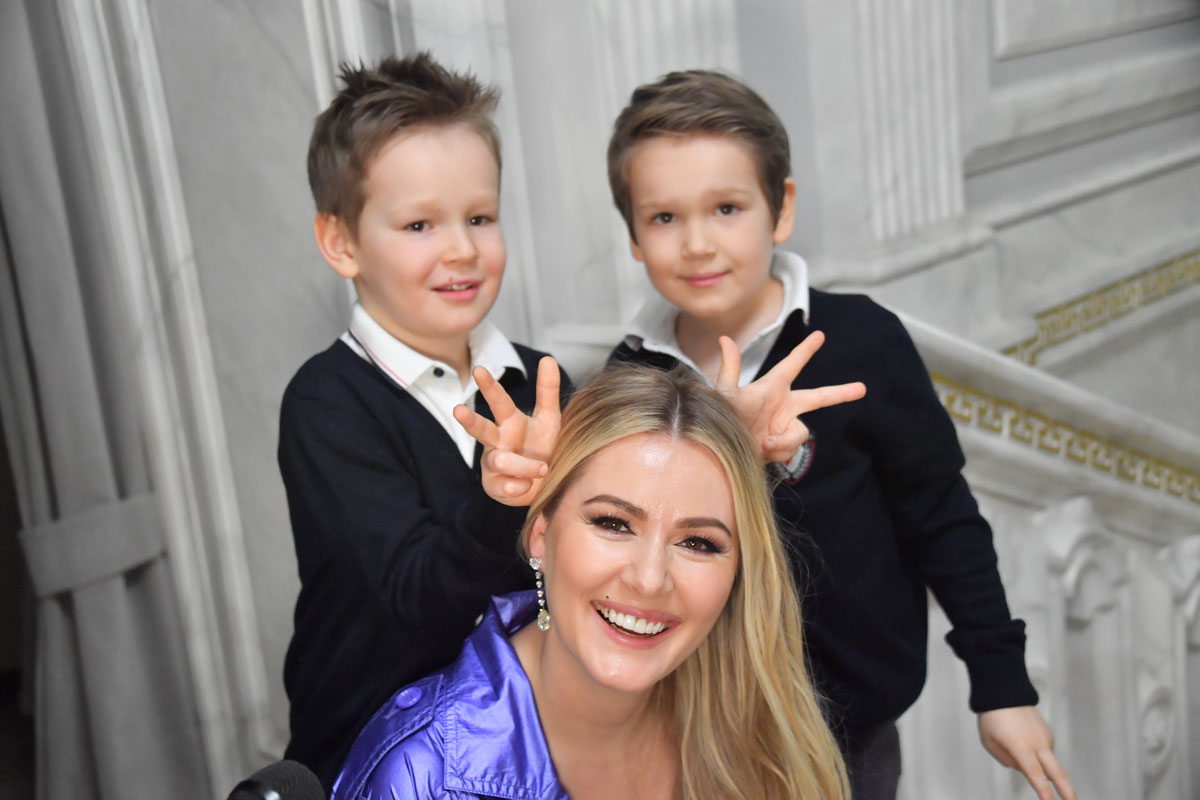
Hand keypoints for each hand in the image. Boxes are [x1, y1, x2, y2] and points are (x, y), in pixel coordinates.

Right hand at [453, 356, 561, 506]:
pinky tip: (528, 486)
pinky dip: (521, 486)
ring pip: (498, 461)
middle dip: (470, 420)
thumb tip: (548, 358)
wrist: (544, 483)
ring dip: (520, 465)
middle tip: (458, 410)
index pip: (498, 401)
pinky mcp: (494, 487)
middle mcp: (497, 441)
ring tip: (541, 468)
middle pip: (481, 429)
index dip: (489, 386)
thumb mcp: (549, 418)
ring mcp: (493, 464)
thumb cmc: (541, 446)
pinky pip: (506, 487)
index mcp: (509, 421)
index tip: (478, 369)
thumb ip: (547, 391)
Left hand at [715, 331, 865, 462]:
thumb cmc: (722, 419)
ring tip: (763, 441)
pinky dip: (778, 452)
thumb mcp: (725, 395)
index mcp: (772, 387)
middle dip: (840, 393)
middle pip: (818, 397)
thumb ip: (730, 369)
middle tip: (861, 388)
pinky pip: (791, 449)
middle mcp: (782, 406)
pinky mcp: (783, 445)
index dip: (806, 350)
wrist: (720, 455)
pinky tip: (762, 451)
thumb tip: (725, 339)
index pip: (792, 364)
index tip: (820, 335)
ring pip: (801, 432)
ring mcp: (784, 426)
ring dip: (784, 440)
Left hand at [978, 707, 1075, 799]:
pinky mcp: (1048, 733)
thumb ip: (1008, 761)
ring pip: (1044, 762)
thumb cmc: (992, 719)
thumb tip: (1026, 769)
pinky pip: (1042, 751)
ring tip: (1011, 739)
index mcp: (1021, 747)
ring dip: (1034, 762)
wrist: (1004, 691)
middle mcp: (1037, 743)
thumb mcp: (990, 743)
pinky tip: (1021, 737)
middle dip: (1068, 792)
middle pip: (1057, 773)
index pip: (1034, 774)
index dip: (1043, 791)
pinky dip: (1034, 752)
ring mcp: (1045, 737)